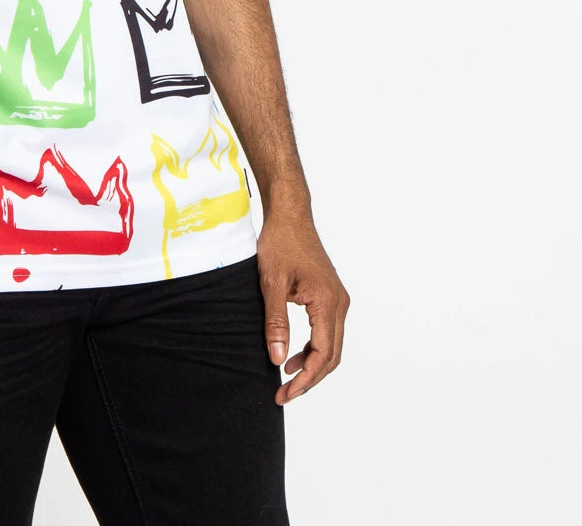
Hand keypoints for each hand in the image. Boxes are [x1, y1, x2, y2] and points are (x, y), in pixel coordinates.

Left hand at [255, 214, 349, 404]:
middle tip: (284, 394)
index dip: (305, 378)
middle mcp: (339, 303)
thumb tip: (277, 359)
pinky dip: (313, 348)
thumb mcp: (272, 283)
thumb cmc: (280, 243)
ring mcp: (337, 300)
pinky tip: (293, 355)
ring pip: (331, 345)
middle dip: (309, 379)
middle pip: (331, 355)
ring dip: (312, 365)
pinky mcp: (330, 296)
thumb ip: (276, 322)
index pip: (322, 354)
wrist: (290, 216)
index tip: (285, 393)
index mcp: (328, 302)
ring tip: (287, 379)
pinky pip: (326, 331)